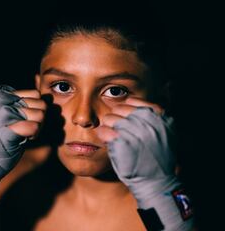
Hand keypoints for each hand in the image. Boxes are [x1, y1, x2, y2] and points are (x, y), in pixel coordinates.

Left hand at [95, 97, 193, 229]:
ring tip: (115, 137)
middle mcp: (147, 121)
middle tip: (119, 132)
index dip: (126, 111)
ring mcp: (133, 131)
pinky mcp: (120, 142)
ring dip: (108, 127)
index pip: (133, 101)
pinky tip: (108, 142)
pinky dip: (103, 136)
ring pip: (108, 118)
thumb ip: (157, 112)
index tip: (126, 121)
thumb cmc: (157, 156)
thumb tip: (161, 88)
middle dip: (116, 119)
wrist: (155, 181)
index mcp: (159, 116)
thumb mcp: (166, 131)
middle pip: (118, 108)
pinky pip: (103, 131)